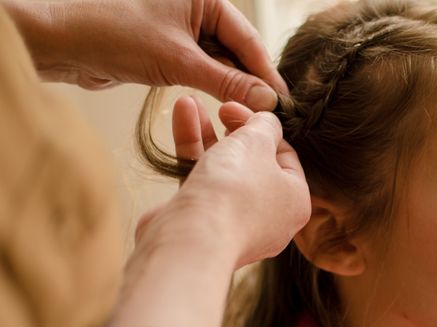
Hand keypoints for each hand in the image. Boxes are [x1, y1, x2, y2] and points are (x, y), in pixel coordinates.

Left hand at [6, 0, 285, 110]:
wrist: (65, 45)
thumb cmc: (117, 36)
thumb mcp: (180, 61)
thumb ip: (227, 81)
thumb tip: (266, 100)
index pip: (247, 39)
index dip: (266, 73)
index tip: (283, 102)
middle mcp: (197, 10)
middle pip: (236, 52)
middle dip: (251, 83)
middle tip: (271, 115)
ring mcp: (183, 30)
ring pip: (220, 64)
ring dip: (233, 89)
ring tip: (251, 116)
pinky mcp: (170, 51)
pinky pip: (202, 71)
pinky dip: (213, 89)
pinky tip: (227, 106)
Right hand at [104, 98, 309, 326]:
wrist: (191, 238)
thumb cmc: (234, 189)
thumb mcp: (257, 141)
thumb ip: (265, 125)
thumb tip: (267, 120)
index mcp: (295, 201)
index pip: (285, 156)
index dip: (263, 126)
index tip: (239, 106)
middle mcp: (270, 217)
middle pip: (253, 162)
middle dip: (233, 129)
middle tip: (220, 108)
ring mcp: (235, 224)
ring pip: (223, 170)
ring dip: (206, 134)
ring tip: (189, 102)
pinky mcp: (203, 225)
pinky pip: (202, 184)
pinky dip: (192, 153)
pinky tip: (181, 117)